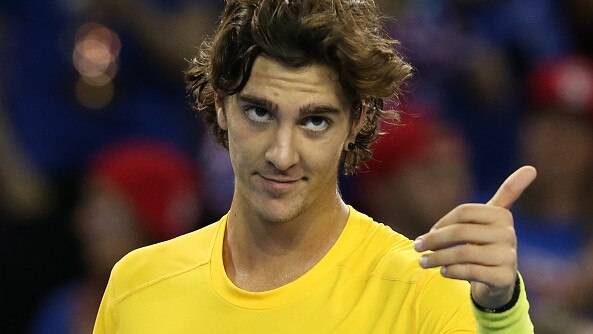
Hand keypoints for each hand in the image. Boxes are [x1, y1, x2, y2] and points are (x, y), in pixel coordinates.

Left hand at [413, 166, 536, 308]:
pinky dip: (451, 271)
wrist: (498, 282)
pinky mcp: (504, 278)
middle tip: (417, 247)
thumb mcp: (492, 220)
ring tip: (423, 262)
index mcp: (503, 216)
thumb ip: (507, 193)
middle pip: (461, 231)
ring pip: (463, 253)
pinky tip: (443, 272)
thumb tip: (531, 168)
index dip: (442, 222)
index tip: (429, 232)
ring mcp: (508, 257)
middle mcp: (509, 235)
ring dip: (437, 258)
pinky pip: (470, 271)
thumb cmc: (487, 244)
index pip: (464, 212)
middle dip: (434, 240)